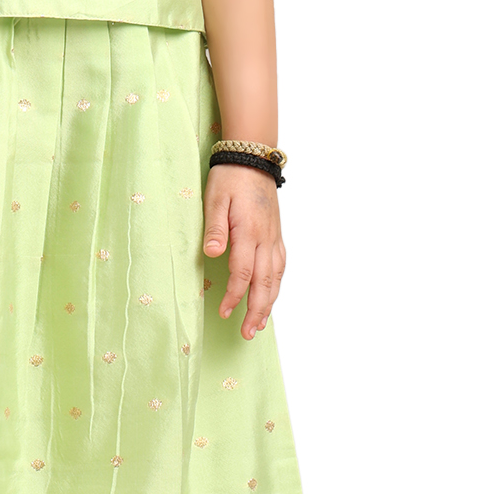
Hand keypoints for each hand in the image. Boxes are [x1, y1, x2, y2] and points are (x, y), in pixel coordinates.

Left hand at [203, 165, 284, 338]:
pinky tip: (271, 296)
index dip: (234, 296)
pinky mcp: (276, 235)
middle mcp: (266, 239)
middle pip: (264, 283)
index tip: (224, 312)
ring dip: (268, 303)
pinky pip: (281, 266)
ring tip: (260, 325)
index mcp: (250, 232)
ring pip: (276, 278)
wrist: (252, 160)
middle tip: (248, 334)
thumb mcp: (215, 199)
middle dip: (256, 311)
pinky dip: (277, 285)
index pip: (243, 273)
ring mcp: (274, 238)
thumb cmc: (230, 179)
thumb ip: (214, 227)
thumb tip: (211, 252)